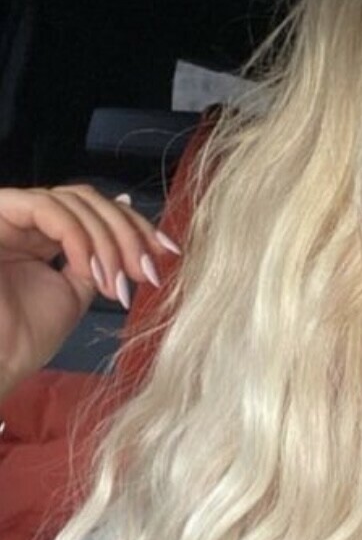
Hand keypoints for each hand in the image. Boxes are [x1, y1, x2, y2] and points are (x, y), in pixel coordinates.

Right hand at [0, 184, 180, 395]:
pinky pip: (48, 209)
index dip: (135, 226)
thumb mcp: (75, 293)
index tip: (167, 252)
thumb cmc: (24, 338)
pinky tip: (91, 272)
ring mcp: (9, 215)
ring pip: (74, 201)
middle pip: (89, 201)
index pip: (95, 211)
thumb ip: (98, 258)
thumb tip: (128, 215)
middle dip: (128, 234)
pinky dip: (79, 237)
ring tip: (118, 282)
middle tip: (147, 272)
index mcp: (41, 236)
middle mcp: (25, 220)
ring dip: (108, 241)